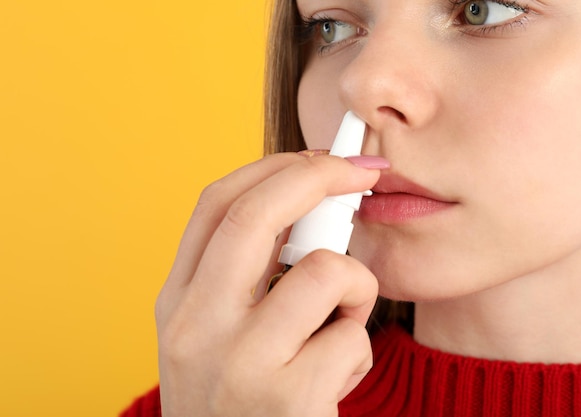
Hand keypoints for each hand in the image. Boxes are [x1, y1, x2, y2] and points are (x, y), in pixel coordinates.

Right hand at [155, 152, 383, 416]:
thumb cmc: (244, 403)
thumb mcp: (224, 335)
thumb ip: (253, 275)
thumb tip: (313, 203)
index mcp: (178, 303)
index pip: (215, 203)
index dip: (272, 166)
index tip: (318, 156)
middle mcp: (195, 327)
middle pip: (258, 212)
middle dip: (319, 174)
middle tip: (364, 171)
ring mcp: (237, 364)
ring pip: (326, 271)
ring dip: (356, 287)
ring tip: (340, 328)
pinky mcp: (286, 400)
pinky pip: (350, 335)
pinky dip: (357, 349)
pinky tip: (335, 381)